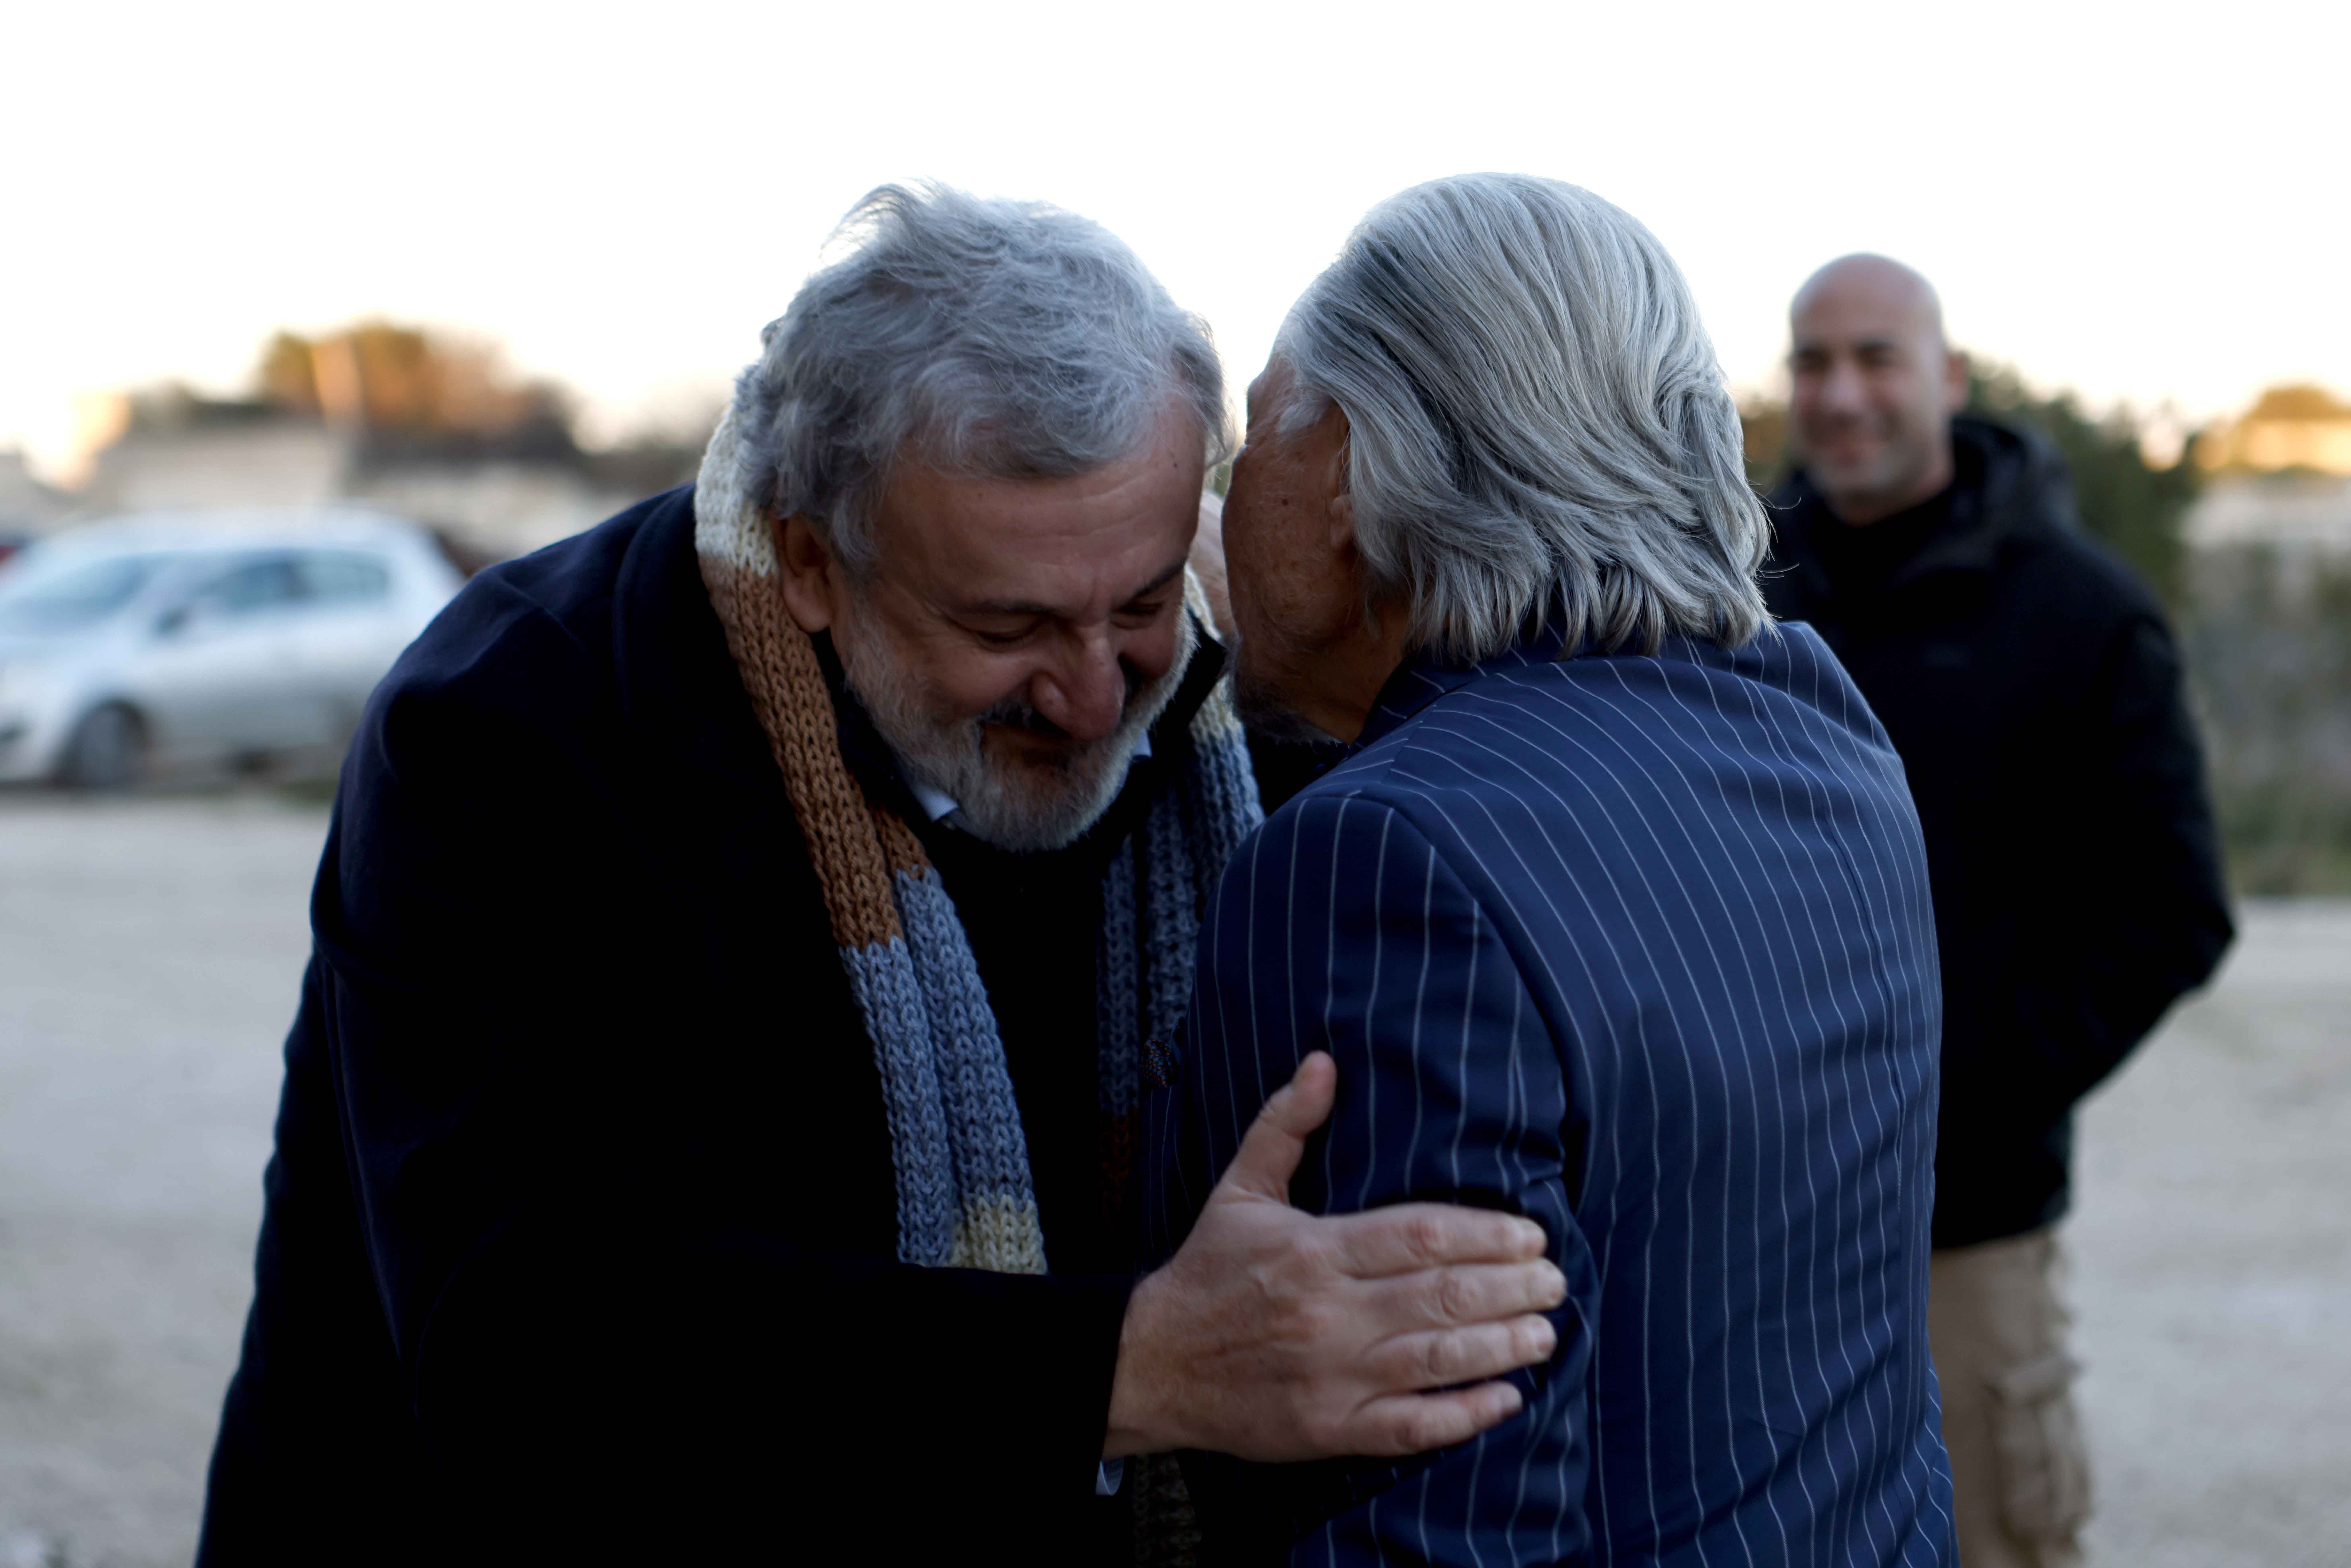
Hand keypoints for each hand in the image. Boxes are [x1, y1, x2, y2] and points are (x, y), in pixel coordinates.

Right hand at [1104, 1051, 1564, 1462]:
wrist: (1153, 1361)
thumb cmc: (1207, 1271)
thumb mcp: (1239, 1189)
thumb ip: (1285, 1126)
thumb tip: (1322, 1062)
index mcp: (1314, 1251)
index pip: (1419, 1236)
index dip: (1484, 1235)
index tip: (1530, 1236)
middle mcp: (1328, 1314)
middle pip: (1440, 1296)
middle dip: (1510, 1289)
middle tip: (1555, 1282)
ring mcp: (1331, 1376)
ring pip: (1436, 1360)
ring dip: (1501, 1347)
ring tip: (1545, 1333)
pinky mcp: (1328, 1428)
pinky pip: (1411, 1426)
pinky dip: (1464, 1415)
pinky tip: (1507, 1398)